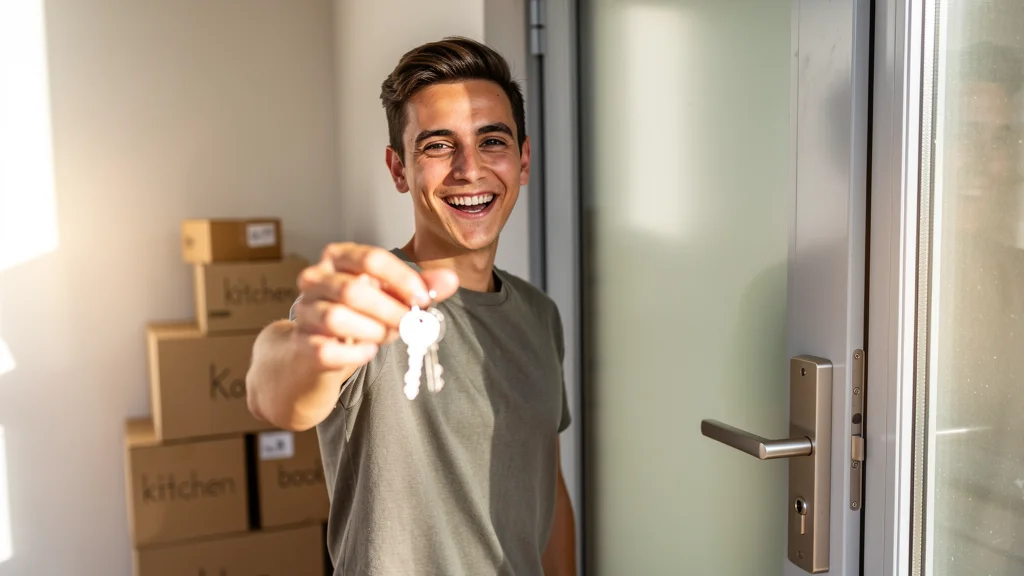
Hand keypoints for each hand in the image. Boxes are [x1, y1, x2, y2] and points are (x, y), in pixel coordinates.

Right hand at [291, 243, 458, 369]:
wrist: (316, 351)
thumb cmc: (358, 316)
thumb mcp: (389, 296)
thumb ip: (419, 287)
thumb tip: (450, 279)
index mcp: (337, 257)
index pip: (371, 258)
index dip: (402, 279)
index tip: (423, 299)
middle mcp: (315, 279)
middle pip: (353, 290)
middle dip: (391, 310)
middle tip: (410, 324)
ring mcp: (304, 312)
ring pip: (337, 318)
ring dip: (373, 331)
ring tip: (387, 335)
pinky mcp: (301, 344)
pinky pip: (328, 350)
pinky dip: (356, 354)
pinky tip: (368, 352)